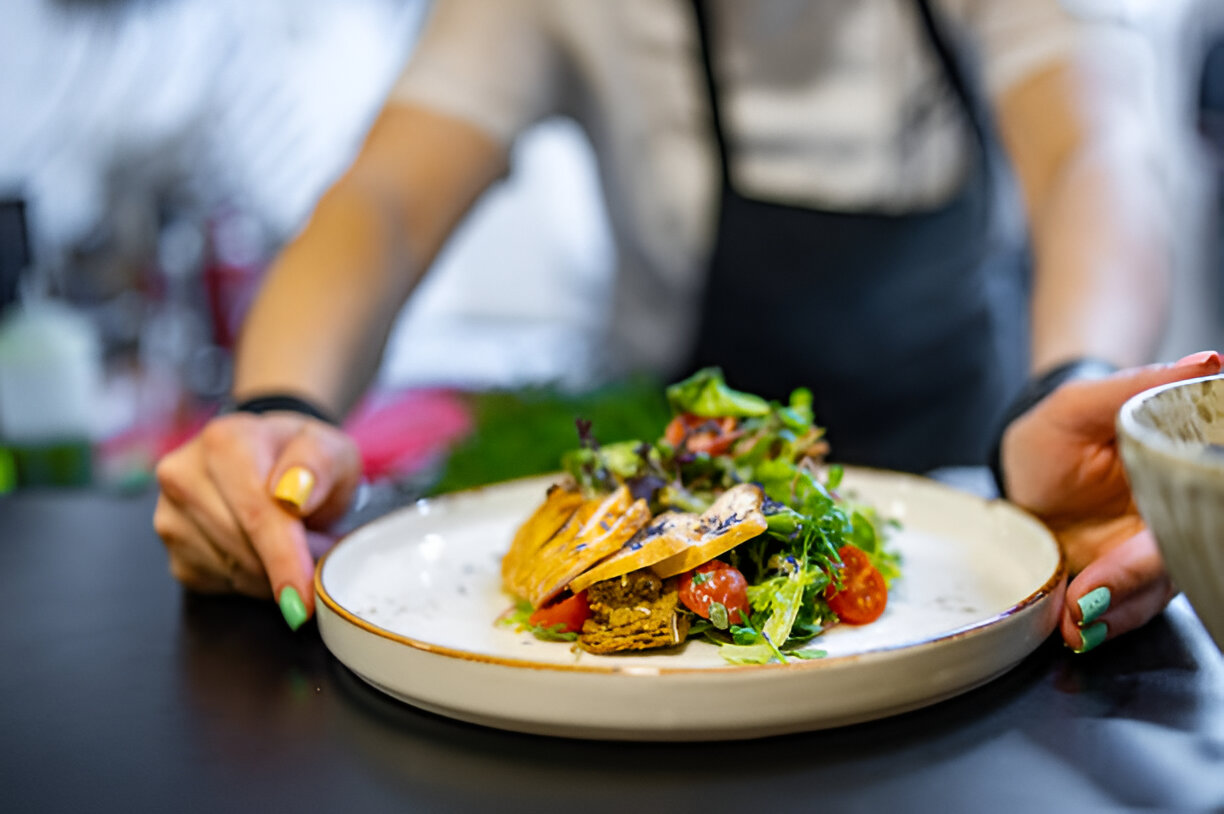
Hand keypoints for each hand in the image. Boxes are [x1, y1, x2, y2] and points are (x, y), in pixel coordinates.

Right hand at [153, 412, 361, 628]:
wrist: (275, 465)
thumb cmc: (303, 460)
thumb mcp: (330, 449)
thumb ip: (318, 463)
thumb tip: (293, 495)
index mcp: (224, 442)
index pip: (256, 513)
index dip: (285, 559)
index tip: (303, 598)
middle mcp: (184, 475)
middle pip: (244, 547)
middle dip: (290, 562)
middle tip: (322, 548)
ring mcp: (170, 516)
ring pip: (233, 572)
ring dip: (274, 572)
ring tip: (296, 543)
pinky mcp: (173, 552)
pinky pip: (222, 585)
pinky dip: (254, 580)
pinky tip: (265, 552)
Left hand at [1000, 351, 1221, 651]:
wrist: (1027, 461)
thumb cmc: (1059, 424)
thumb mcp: (1082, 402)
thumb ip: (1139, 385)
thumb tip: (1209, 363)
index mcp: (1179, 474)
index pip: (1189, 515)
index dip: (1154, 549)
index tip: (1119, 567)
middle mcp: (1174, 518)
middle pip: (1171, 566)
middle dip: (1129, 592)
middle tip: (1084, 605)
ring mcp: (1146, 553)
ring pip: (1149, 597)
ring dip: (1113, 616)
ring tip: (1073, 625)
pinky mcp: (1117, 580)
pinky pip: (1121, 610)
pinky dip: (1100, 624)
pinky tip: (1073, 630)